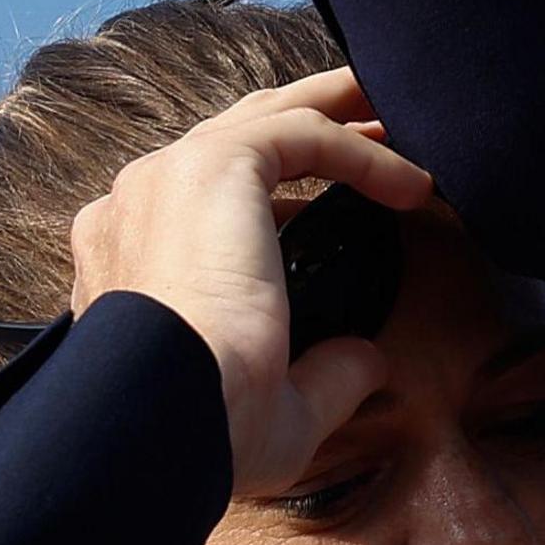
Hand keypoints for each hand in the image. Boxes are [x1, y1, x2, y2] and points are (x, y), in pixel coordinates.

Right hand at [66, 68, 434, 495]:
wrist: (163, 417)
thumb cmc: (201, 430)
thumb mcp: (272, 412)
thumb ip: (321, 377)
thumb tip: (366, 360)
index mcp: (130, 260)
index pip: (206, 200)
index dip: (283, 191)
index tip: (348, 205)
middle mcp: (136, 209)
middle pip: (238, 136)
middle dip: (314, 121)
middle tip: (380, 120)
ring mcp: (166, 180)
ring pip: (270, 117)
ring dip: (342, 113)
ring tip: (402, 116)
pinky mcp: (210, 167)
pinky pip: (304, 134)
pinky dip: (364, 152)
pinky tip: (414, 186)